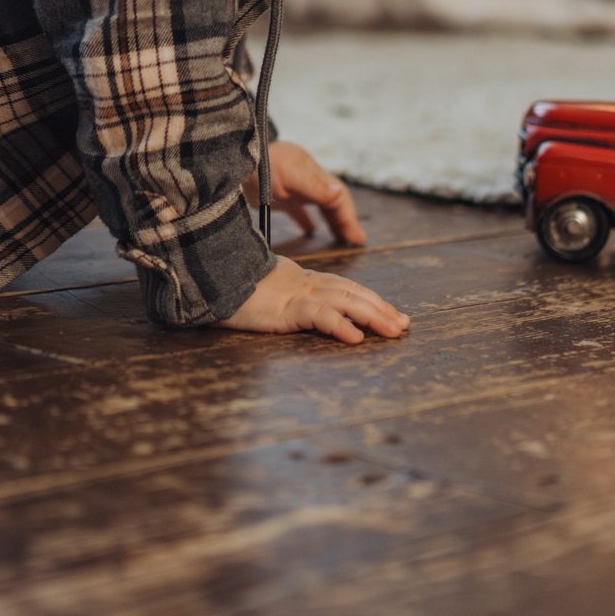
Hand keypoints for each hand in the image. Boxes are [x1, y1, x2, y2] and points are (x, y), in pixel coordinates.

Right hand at [219, 258, 409, 345]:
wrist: (209, 278)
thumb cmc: (233, 289)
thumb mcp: (268, 293)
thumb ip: (288, 299)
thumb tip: (303, 311)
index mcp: (304, 280)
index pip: (347, 287)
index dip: (372, 299)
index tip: (393, 313)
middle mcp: (307, 283)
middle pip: (354, 292)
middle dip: (382, 308)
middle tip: (404, 324)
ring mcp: (297, 293)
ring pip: (345, 301)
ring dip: (374, 315)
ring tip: (394, 330)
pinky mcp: (286, 307)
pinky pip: (319, 315)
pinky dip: (340, 324)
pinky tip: (356, 337)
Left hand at [250, 141, 366, 246]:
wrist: (237, 160)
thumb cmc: (265, 164)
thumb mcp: (291, 176)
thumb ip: (314, 186)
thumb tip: (339, 193)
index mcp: (315, 177)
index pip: (339, 199)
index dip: (349, 218)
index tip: (358, 237)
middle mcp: (309, 183)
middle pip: (333, 204)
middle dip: (345, 221)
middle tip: (355, 241)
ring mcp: (295, 189)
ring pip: (320, 207)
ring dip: (331, 222)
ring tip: (341, 238)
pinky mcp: (280, 196)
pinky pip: (298, 210)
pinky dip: (306, 220)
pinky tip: (309, 230)